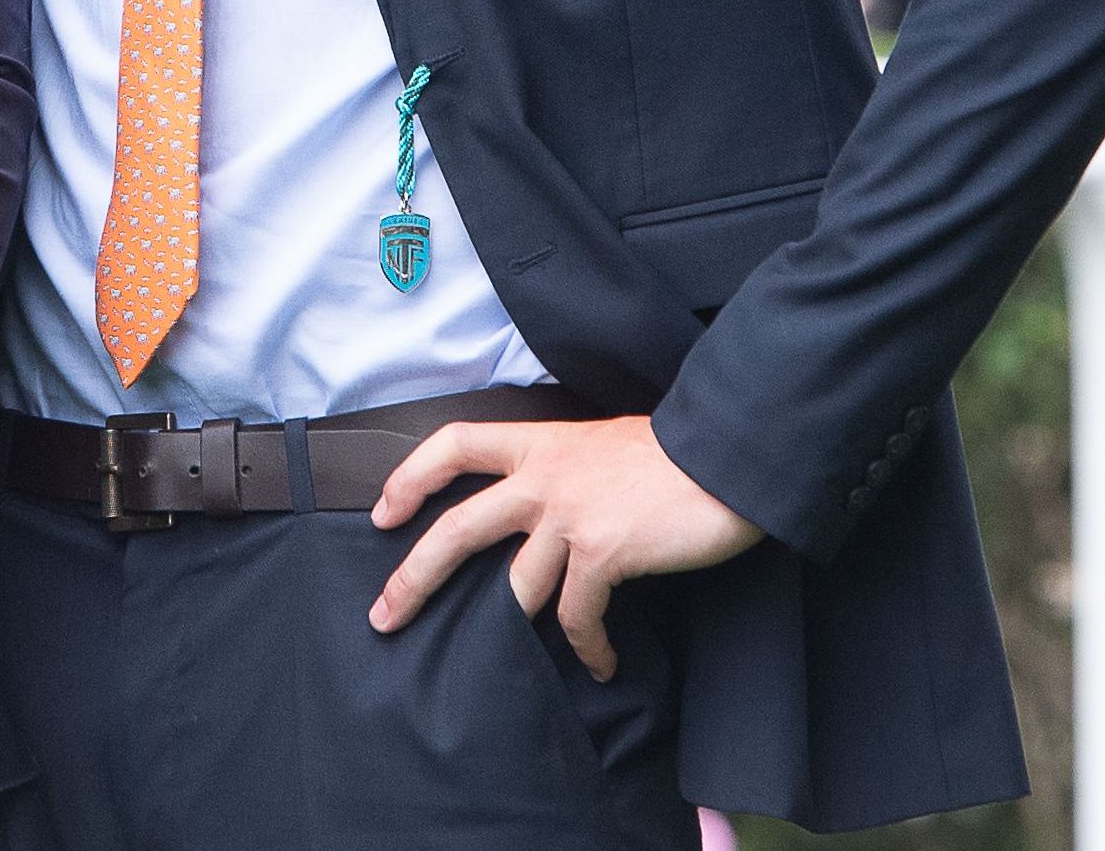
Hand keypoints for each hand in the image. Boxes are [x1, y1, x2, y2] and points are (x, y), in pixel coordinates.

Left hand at [369, 416, 762, 678]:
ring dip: (510, 631)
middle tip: (384, 614)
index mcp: (539, 442)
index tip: (383, 511)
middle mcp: (543, 476)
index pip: (454, 444)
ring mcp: (568, 514)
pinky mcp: (601, 551)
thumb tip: (543, 510)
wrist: (721, 457)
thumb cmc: (668, 455)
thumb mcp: (596, 445)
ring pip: (515, 586)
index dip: (411, 475)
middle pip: (458, 526)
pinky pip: (576, 615)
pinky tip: (599, 662)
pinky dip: (586, 647)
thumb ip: (561, 470)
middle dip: (414, 576)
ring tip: (509, 661)